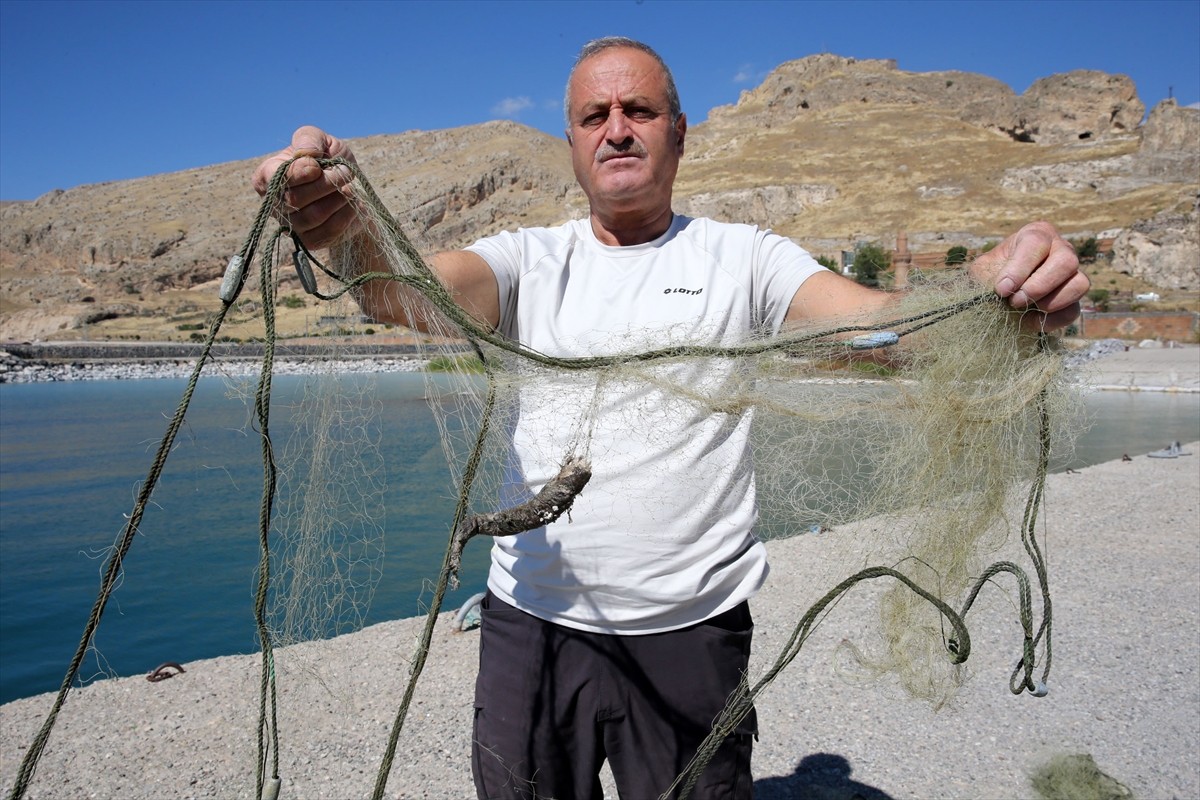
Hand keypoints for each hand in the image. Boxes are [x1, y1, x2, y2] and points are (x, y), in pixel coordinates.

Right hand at [251, 126, 359, 249]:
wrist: (352, 189)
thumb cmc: (331, 162)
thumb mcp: (322, 141)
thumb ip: (309, 138)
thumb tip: (307, 154)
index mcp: (267, 175)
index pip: (277, 178)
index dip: (301, 171)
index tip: (320, 165)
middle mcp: (274, 203)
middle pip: (295, 199)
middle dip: (327, 183)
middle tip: (344, 172)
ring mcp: (291, 225)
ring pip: (312, 216)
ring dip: (338, 199)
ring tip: (348, 187)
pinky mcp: (310, 241)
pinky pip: (328, 232)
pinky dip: (346, 215)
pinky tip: (352, 204)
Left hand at [970, 221, 1089, 330]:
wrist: (999, 296)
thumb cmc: (991, 275)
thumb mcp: (983, 270)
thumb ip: (987, 275)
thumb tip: (1002, 288)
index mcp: (1036, 234)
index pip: (1036, 243)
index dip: (1019, 269)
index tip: (1002, 289)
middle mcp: (1061, 249)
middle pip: (1066, 262)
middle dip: (1038, 287)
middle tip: (1015, 301)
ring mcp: (1072, 273)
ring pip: (1079, 284)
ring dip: (1050, 302)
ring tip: (1024, 308)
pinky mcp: (1073, 298)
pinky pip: (1074, 310)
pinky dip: (1052, 320)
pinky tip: (1031, 320)